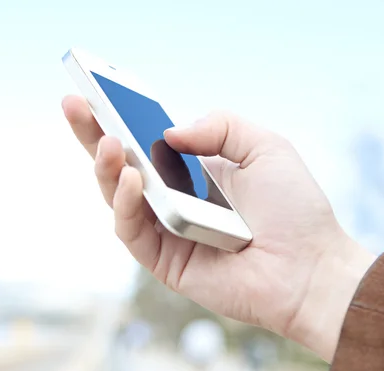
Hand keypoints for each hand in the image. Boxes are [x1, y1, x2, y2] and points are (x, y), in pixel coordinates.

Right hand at [62, 96, 375, 361]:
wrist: (309, 266)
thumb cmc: (294, 208)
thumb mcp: (265, 147)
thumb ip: (221, 126)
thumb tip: (169, 132)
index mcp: (198, 171)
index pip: (150, 142)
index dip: (124, 118)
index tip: (101, 91)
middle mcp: (178, 199)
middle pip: (123, 165)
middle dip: (95, 135)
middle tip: (74, 105)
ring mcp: (168, 230)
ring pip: (119, 197)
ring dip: (106, 167)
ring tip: (107, 140)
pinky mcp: (164, 261)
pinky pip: (132, 230)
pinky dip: (126, 203)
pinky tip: (132, 178)